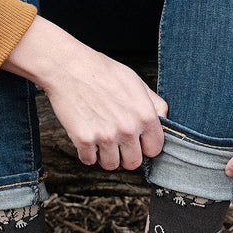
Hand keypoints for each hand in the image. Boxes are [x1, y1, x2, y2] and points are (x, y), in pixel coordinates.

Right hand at [2, 16, 166, 169]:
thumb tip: (164, 120)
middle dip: (125, 154)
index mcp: (145, 115)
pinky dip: (86, 153)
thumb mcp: (136, 82)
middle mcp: (128, 128)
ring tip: (100, 138)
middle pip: (133, 162)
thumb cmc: (101, 72)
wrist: (68, 67)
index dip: (145, 146)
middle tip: (116, 142)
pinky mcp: (84, 140)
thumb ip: (153, 104)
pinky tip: (86, 137)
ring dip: (105, 155)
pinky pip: (89, 161)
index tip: (136, 142)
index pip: (155, 149)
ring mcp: (106, 136)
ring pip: (111, 165)